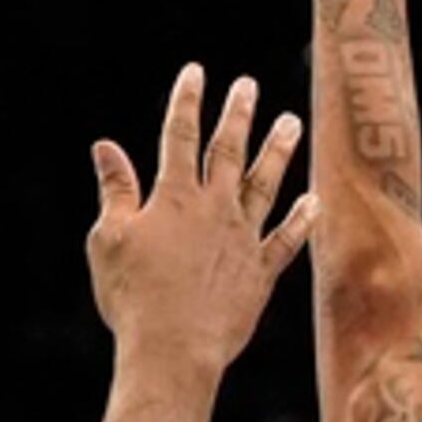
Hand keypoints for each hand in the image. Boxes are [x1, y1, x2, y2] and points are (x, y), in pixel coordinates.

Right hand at [88, 63, 316, 381]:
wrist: (174, 350)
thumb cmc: (133, 298)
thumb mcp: (109, 240)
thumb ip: (115, 191)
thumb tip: (106, 147)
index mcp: (174, 197)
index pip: (180, 136)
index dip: (187, 101)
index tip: (196, 72)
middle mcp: (215, 210)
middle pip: (228, 151)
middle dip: (238, 114)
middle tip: (248, 85)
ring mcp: (243, 239)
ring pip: (265, 184)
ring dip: (278, 151)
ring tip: (292, 122)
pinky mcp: (261, 273)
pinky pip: (288, 240)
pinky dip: (303, 220)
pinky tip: (315, 200)